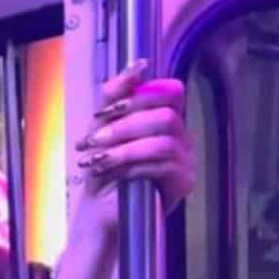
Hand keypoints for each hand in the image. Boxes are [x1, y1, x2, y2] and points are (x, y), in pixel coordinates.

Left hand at [72, 59, 194, 234]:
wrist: (100, 213)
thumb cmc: (103, 171)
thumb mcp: (101, 128)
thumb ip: (114, 95)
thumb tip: (136, 65)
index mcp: (163, 120)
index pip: (171, 92)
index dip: (139, 97)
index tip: (106, 111)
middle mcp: (180, 137)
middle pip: (166, 116)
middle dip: (124, 126)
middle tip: (94, 140)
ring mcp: (185, 161)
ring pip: (163, 141)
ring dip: (125, 149)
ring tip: (99, 160)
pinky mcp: (183, 184)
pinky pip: (164, 166)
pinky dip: (133, 167)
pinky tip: (115, 175)